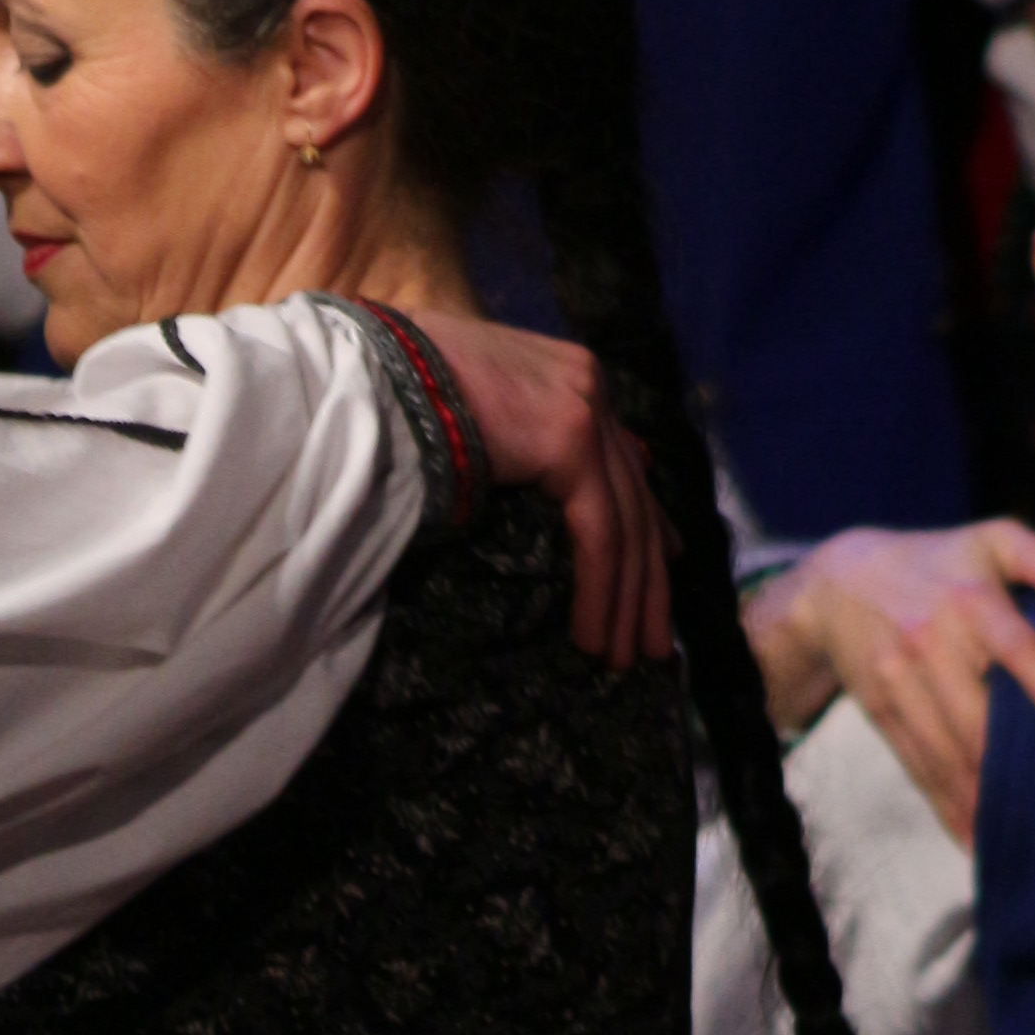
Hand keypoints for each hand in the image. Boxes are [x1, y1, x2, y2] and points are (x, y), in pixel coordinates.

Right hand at [427, 316, 673, 665]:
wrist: (370, 375)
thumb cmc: (397, 399)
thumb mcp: (475, 425)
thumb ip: (522, 449)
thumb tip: (551, 493)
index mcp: (570, 377)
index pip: (623, 464)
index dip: (647, 523)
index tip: (664, 566)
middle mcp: (591, 386)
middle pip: (636, 498)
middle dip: (648, 579)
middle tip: (650, 643)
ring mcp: (585, 409)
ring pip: (627, 524)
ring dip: (627, 602)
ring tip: (621, 659)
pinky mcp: (570, 439)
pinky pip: (600, 534)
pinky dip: (601, 591)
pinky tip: (594, 638)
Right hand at [744, 517, 1034, 842]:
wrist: (837, 583)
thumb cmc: (937, 562)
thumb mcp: (988, 537)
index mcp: (970, 601)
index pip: (1017, 648)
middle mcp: (932, 645)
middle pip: (975, 719)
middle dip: (1009, 770)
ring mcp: (900, 683)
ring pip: (942, 752)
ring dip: (976, 801)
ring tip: (1014, 843)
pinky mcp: (880, 713)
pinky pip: (915, 765)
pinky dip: (944, 806)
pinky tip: (971, 839)